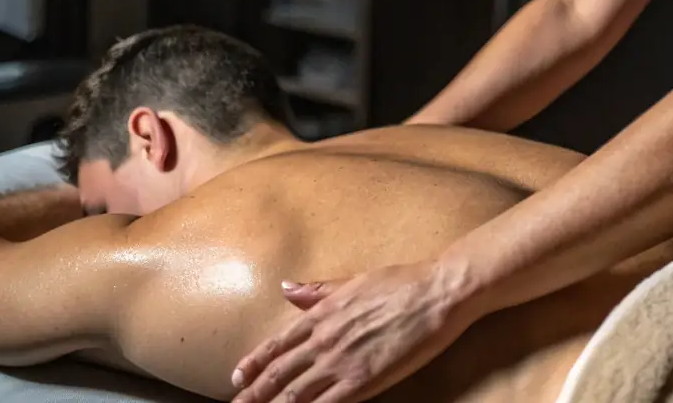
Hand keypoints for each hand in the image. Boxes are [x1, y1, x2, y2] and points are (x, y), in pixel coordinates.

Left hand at [230, 259, 477, 402]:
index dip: (254, 364)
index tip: (237, 379)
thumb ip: (319, 290)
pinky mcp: (362, 381)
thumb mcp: (353, 281)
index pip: (277, 345)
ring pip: (295, 394)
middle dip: (253, 395)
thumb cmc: (400, 283)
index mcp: (322, 314)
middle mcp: (324, 340)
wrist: (435, 293)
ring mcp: (341, 362)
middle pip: (278, 374)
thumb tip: (287, 288)